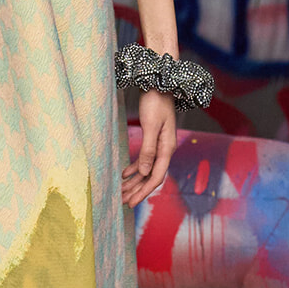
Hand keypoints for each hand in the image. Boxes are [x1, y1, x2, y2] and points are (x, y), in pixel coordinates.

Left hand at [121, 89, 175, 205]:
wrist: (159, 84)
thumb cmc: (155, 102)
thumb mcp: (151, 126)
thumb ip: (148, 149)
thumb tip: (143, 172)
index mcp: (167, 148)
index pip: (156, 176)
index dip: (143, 191)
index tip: (131, 203)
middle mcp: (165, 149)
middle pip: (151, 176)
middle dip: (137, 190)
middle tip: (123, 203)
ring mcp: (160, 145)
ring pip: (146, 169)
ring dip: (134, 181)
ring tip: (122, 192)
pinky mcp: (153, 139)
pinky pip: (144, 160)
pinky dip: (134, 168)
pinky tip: (124, 174)